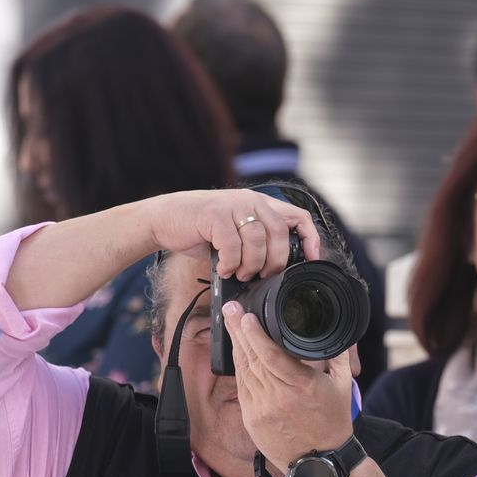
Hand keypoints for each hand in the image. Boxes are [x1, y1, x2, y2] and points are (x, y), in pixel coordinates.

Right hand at [143, 189, 321, 279]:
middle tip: (261, 276)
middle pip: (279, 235)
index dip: (310, 239)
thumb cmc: (200, 229)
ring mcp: (232, 205)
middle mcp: (250, 200)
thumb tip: (275, 270)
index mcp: (260, 204)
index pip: (298, 216)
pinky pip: (233, 246)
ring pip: (257, 242)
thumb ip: (256, 241)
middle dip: (274, 263)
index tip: (311, 260)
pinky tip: (221, 269)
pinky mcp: (214, 215)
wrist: (164, 218)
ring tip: (238, 273)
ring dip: (250, 265)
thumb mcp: (234, 231)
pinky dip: (229, 264)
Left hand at [221, 299, 352, 468]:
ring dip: (236, 345)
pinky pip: (242, 387)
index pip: (272, 355)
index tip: (247, 316)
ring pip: (244, 370)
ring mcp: (262, 409)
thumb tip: (339, 331)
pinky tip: (237, 351)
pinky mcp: (251, 419)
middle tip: (230, 308)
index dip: (256, 335)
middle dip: (239, 331)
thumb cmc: (333, 422)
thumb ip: (338, 355)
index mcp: (302, 386)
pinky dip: (239, 367)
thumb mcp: (343, 385)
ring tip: (231, 323)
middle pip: (253, 357)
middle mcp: (279, 397)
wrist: (320, 462)